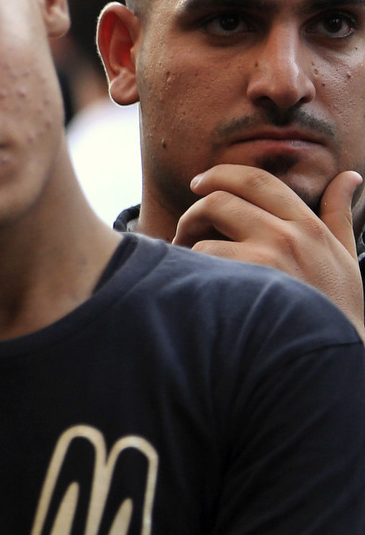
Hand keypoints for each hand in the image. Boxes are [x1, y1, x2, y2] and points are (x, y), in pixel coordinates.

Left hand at [173, 164, 363, 336]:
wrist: (334, 359)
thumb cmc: (338, 309)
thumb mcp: (346, 256)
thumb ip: (339, 215)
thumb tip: (349, 177)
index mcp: (309, 226)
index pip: (257, 181)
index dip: (221, 175)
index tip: (200, 182)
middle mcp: (287, 237)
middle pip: (220, 200)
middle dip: (194, 212)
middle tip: (184, 230)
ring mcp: (266, 262)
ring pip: (203, 238)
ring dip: (187, 249)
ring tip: (191, 267)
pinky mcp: (245, 288)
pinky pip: (201, 267)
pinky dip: (191, 275)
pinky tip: (195, 289)